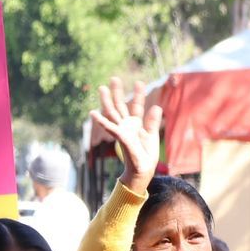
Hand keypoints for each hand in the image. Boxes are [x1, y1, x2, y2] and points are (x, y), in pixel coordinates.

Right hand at [89, 76, 161, 191]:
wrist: (142, 172)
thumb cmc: (145, 155)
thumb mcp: (152, 136)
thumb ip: (152, 122)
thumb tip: (157, 106)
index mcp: (136, 125)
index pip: (136, 106)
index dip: (138, 95)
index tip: (139, 82)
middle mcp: (127, 126)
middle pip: (120, 106)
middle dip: (117, 93)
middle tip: (114, 78)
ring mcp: (122, 132)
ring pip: (112, 114)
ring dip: (106, 102)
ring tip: (101, 88)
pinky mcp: (120, 139)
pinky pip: (110, 128)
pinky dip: (102, 121)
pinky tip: (93, 113)